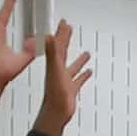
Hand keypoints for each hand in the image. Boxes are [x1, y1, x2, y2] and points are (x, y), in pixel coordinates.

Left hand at [34, 18, 92, 135]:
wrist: (55, 113)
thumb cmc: (54, 94)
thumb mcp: (54, 70)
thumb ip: (52, 52)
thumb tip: (48, 36)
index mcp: (54, 64)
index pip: (58, 44)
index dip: (61, 32)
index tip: (64, 22)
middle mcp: (59, 70)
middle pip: (63, 51)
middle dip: (67, 40)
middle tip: (70, 29)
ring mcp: (65, 79)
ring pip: (73, 66)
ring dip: (78, 58)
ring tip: (86, 52)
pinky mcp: (71, 89)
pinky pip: (79, 79)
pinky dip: (83, 75)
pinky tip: (88, 71)